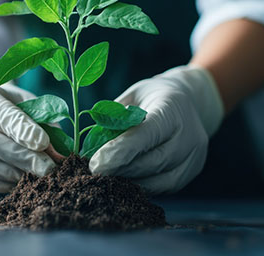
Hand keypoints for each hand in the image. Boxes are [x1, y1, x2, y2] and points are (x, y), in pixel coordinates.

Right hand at [0, 71, 55, 192]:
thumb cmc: (11, 106)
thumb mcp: (28, 104)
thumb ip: (42, 123)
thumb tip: (57, 153)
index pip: (1, 113)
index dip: (21, 129)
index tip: (43, 143)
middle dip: (21, 158)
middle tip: (47, 169)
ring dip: (13, 174)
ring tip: (37, 177)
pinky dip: (2, 184)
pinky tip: (21, 182)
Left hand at [89, 65, 223, 194]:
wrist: (188, 100)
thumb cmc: (151, 97)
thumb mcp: (131, 97)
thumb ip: (114, 118)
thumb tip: (89, 145)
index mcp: (171, 107)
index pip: (146, 134)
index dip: (120, 151)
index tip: (95, 164)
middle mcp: (189, 134)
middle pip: (153, 161)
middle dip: (120, 170)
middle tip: (94, 173)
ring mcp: (194, 156)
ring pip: (160, 180)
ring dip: (129, 182)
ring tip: (106, 178)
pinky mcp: (191, 171)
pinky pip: (164, 186)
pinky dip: (142, 186)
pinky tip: (124, 181)